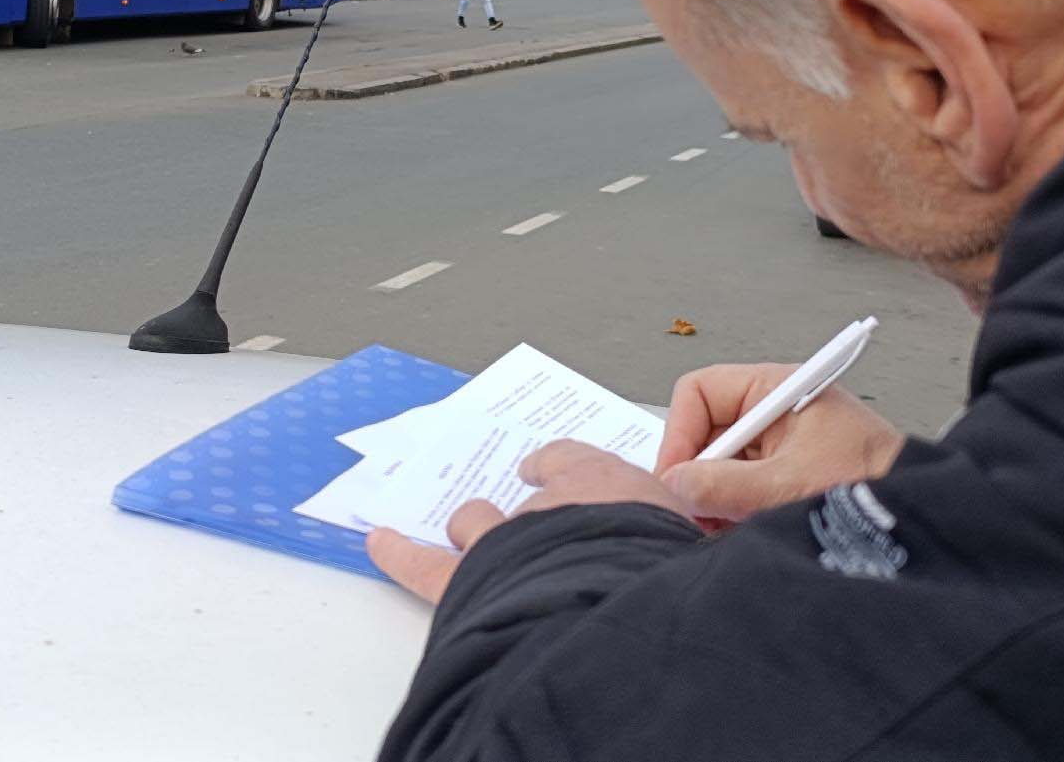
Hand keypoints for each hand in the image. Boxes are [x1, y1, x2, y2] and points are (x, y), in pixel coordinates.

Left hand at [367, 440, 680, 603]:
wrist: (618, 602)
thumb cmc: (659, 569)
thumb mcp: (685, 543)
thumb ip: (668, 538)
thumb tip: (684, 556)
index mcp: (604, 484)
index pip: (575, 460)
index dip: (556, 466)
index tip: (543, 468)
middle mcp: (548, 503)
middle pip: (527, 498)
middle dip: (525, 514)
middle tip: (528, 526)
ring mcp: (504, 538)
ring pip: (476, 524)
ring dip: (474, 531)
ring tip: (472, 536)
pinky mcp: (468, 578)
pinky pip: (422, 565)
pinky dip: (397, 552)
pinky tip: (378, 540)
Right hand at [656, 363, 902, 527]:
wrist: (920, 517)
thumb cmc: (872, 483)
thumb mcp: (788, 484)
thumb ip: (725, 485)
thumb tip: (675, 485)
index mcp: (777, 388)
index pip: (700, 392)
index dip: (680, 433)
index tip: (674, 476)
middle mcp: (774, 410)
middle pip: (706, 430)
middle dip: (697, 472)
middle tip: (696, 508)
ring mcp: (779, 443)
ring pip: (720, 462)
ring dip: (715, 495)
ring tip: (723, 524)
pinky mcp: (785, 473)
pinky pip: (739, 483)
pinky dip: (732, 507)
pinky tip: (740, 528)